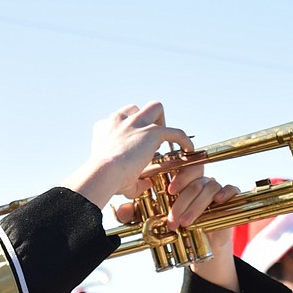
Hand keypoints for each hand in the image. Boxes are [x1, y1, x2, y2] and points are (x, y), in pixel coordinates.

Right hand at [63, 102, 194, 208]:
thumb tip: (147, 184)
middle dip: (145, 119)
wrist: (104, 174)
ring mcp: (136, 124)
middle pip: (135, 108)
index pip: (117, 120)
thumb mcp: (113, 173)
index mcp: (105, 128)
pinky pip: (174, 131)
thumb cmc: (104, 179)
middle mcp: (119, 120)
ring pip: (155, 108)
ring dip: (162, 121)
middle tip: (150, 137)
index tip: (133, 143)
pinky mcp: (152, 132)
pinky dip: (183, 139)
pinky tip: (187, 149)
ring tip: (166, 138)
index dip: (127, 130)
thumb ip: (132, 180)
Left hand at [111, 173, 241, 291]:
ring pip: (209, 186)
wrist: (201, 243)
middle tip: (173, 217)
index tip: (168, 191)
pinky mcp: (229, 198)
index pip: (180, 167)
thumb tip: (122, 211)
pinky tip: (217, 202)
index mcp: (181, 179)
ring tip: (185, 223)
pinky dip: (225, 192)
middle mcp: (198, 180)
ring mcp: (215, 188)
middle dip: (183, 198)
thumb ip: (138, 213)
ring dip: (196, 205)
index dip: (176, 176)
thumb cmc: (177, 225)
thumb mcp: (155, 219)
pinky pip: (230, 189)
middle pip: (194, 177)